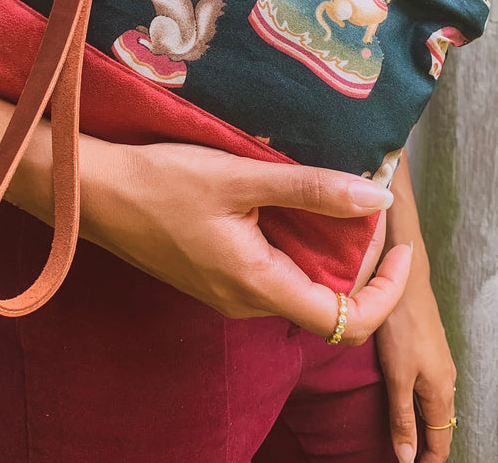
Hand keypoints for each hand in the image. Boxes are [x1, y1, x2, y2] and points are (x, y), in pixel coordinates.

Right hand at [79, 138, 411, 340]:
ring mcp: (227, 294)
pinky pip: (271, 275)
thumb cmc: (162, 182)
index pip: (345, 320)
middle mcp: (246, 302)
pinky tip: (291, 206)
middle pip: (326, 305)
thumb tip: (374, 199)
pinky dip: (297, 248)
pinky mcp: (214, 277)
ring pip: (298, 287)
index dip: (385, 292)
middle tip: (374, 214)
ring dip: (327, 254)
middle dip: (361, 267)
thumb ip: (310, 190)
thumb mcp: (241, 177)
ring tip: (339, 203)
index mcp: (258, 285)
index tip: (402, 248)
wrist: (95, 193)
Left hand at [375, 264, 456, 462]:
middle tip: (411, 460)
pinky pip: (433, 387)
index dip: (429, 460)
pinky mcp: (432, 349)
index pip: (441, 439)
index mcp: (441, 391)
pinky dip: (423, 403)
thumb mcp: (397, 377)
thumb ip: (402, 418)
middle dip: (429, 446)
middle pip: (442, 424)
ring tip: (410, 438)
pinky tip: (410, 400)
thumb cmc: (400, 327)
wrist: (405, 282)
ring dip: (426, 424)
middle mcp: (447, 379)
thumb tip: (408, 458)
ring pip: (437, 405)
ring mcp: (441, 362)